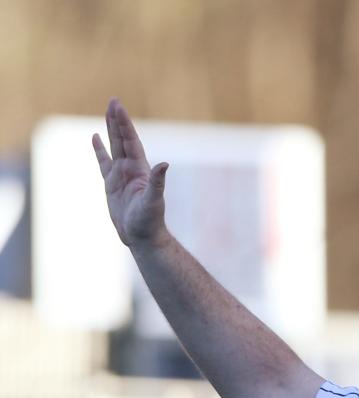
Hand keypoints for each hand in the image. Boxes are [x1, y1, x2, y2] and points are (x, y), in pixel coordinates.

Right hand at [92, 99, 168, 247]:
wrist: (142, 236)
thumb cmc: (150, 221)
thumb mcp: (153, 200)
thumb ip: (157, 182)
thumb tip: (165, 164)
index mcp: (140, 170)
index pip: (131, 141)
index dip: (125, 124)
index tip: (118, 107)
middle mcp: (131, 169)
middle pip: (122, 139)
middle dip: (118, 121)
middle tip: (113, 101)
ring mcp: (121, 175)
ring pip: (114, 147)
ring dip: (110, 130)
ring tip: (108, 112)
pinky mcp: (111, 184)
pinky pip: (103, 162)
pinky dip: (99, 149)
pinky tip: (95, 137)